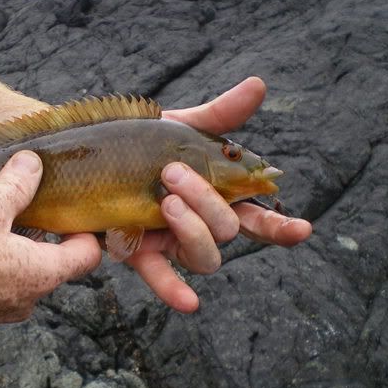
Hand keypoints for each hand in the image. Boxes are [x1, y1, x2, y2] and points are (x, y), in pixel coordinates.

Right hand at [0, 151, 101, 339]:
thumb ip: (15, 186)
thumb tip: (34, 164)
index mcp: (38, 276)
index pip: (86, 256)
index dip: (86, 229)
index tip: (74, 208)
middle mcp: (23, 301)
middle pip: (51, 263)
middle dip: (41, 232)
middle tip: (26, 202)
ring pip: (17, 273)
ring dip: (9, 246)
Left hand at [127, 77, 311, 313]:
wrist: (86, 151)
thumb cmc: (138, 141)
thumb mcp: (177, 127)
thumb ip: (218, 116)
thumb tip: (259, 85)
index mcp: (213, 194)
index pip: (254, 214)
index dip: (280, 225)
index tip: (302, 229)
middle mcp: (197, 221)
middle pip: (227, 229)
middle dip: (209, 201)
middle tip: (173, 172)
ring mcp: (169, 238)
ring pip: (204, 255)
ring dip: (194, 229)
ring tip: (166, 202)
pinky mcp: (138, 250)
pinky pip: (160, 274)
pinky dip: (175, 289)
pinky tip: (190, 303)